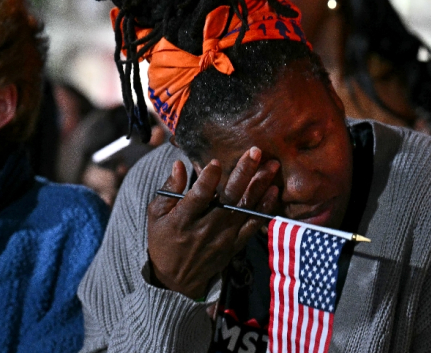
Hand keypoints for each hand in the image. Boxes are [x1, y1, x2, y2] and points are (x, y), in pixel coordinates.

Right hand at [146, 147, 279, 298]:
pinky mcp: (235, 244)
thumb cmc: (163, 240)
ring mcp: (224, 237)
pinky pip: (253, 225)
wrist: (177, 279)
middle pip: (229, 197)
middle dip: (243, 172)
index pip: (198, 196)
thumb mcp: (156, 215)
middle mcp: (206, 228)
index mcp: (183, 219)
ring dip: (260, 185)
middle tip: (256, 151)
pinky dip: (265, 208)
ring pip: (245, 208)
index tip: (217, 161)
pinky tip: (274, 191)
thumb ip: (170, 189)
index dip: (208, 179)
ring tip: (272, 166)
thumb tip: (179, 164)